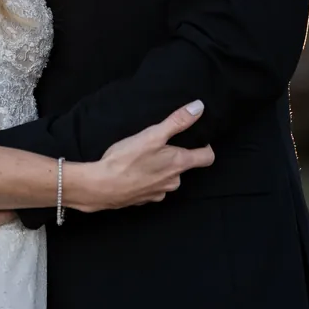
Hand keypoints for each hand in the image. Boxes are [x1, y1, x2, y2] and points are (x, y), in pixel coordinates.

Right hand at [68, 101, 213, 212]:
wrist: (101, 187)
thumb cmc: (127, 159)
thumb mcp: (152, 134)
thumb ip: (177, 121)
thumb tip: (199, 107)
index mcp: (179, 164)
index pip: (207, 158)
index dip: (205, 147)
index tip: (197, 139)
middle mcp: (173, 182)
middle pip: (184, 167)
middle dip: (175, 156)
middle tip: (158, 145)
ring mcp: (159, 193)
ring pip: (167, 178)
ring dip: (160, 169)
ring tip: (142, 158)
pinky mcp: (144, 200)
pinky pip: (152, 187)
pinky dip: (146, 180)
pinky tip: (132, 172)